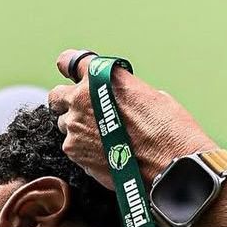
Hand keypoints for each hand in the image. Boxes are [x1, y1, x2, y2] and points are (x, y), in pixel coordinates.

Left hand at [47, 50, 213, 187]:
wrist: (169, 164)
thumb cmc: (167, 129)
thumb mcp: (147, 94)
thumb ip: (121, 92)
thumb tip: (118, 100)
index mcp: (101, 77)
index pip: (68, 62)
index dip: (69, 68)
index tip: (72, 72)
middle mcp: (81, 99)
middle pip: (57, 96)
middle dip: (67, 102)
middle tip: (84, 111)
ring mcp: (74, 128)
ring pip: (64, 125)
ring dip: (76, 128)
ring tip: (101, 138)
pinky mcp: (74, 153)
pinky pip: (71, 147)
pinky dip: (83, 149)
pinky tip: (104, 153)